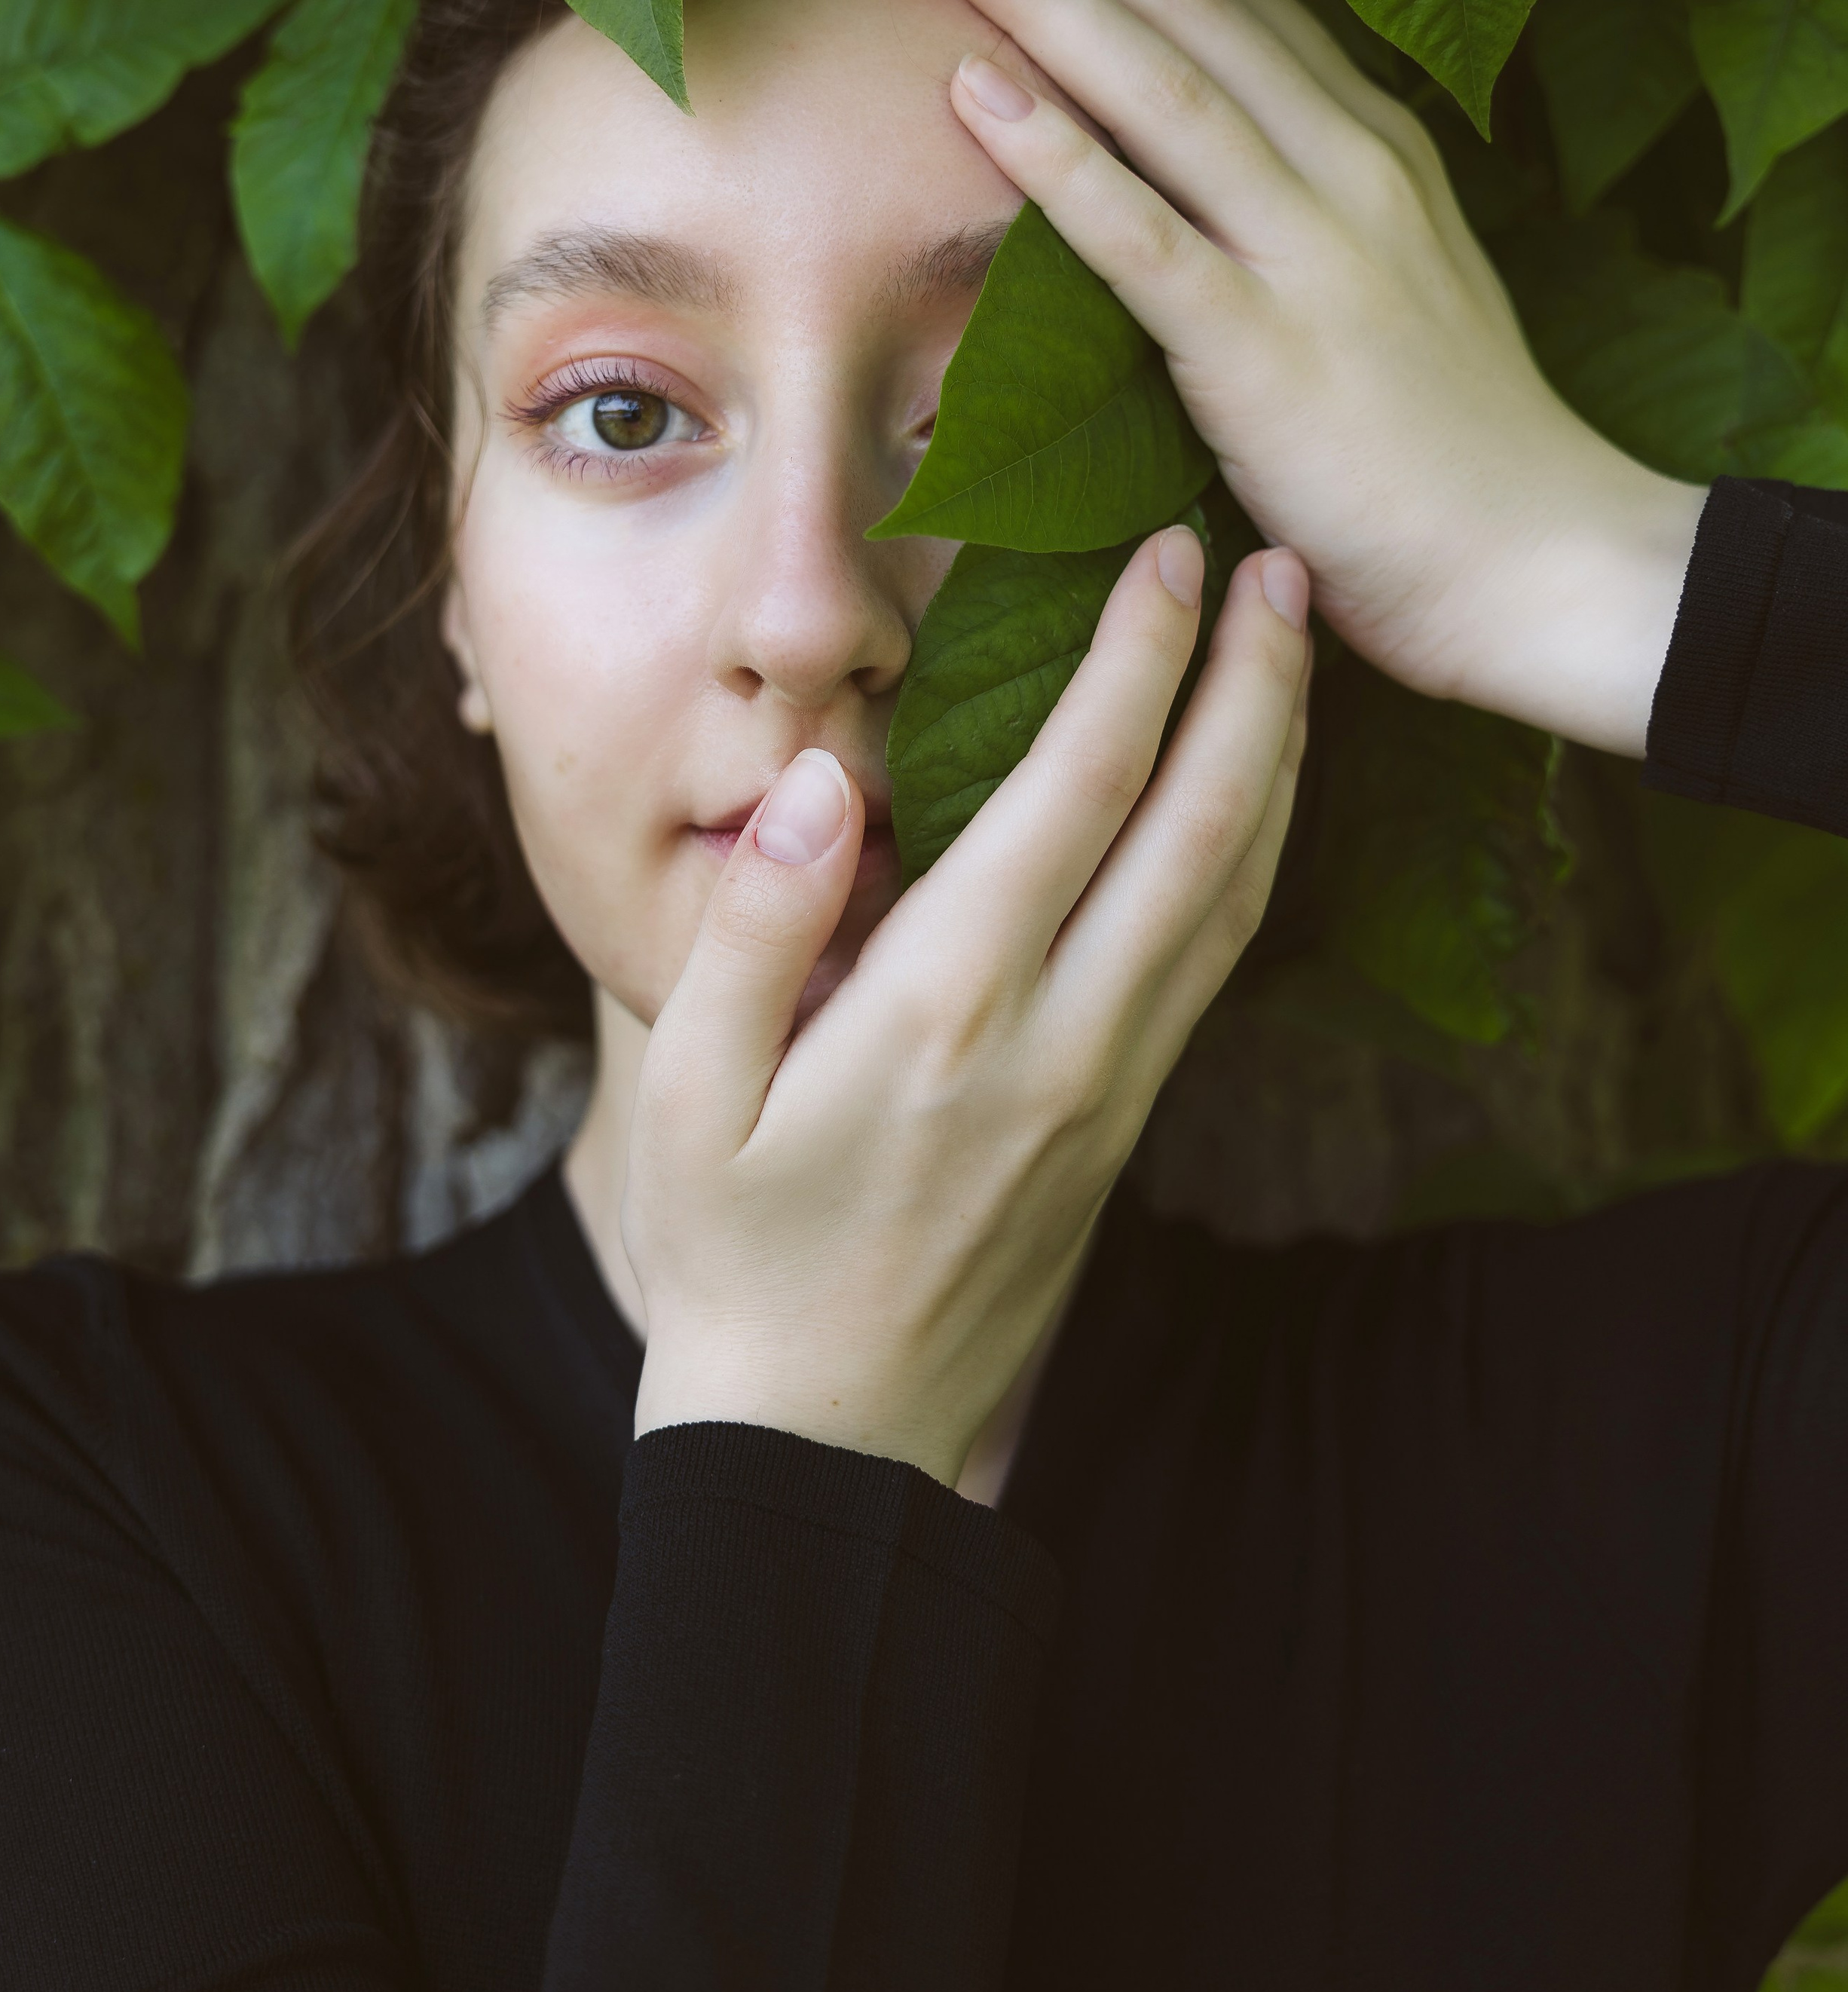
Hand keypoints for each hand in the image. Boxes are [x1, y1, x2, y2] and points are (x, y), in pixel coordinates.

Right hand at [625, 533, 1310, 1485]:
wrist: (832, 1438)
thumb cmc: (737, 1252)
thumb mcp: (692, 1097)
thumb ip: (752, 928)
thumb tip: (816, 777)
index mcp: (945, 1011)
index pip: (1074, 793)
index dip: (1134, 660)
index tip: (1168, 553)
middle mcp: (1061, 1039)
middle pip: (1196, 827)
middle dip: (1250, 682)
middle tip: (1282, 560)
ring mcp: (1113, 1086)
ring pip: (1233, 893)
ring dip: (1277, 760)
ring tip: (1298, 648)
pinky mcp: (1130, 1122)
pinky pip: (1218, 961)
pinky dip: (1255, 856)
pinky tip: (1260, 795)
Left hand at [900, 0, 1706, 758]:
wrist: (1542, 563)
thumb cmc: (1454, 452)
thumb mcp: (1396, 286)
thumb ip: (1312, 217)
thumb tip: (1219, 178)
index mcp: (1375, 144)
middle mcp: (1347, 165)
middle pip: (1180, 2)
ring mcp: (1310, 252)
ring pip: (1154, 83)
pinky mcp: (1264, 352)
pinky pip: (1139, 234)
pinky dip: (1053, 153)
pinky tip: (970, 84)